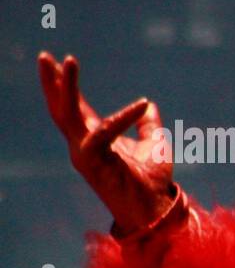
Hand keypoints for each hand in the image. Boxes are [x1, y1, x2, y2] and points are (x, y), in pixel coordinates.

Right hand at [38, 52, 174, 234]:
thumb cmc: (152, 183)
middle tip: (45, 55)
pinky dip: (123, 118)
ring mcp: (85, 155)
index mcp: (96, 140)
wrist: (156, 212)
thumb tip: (149, 106)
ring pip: (67, 115)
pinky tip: (141, 105)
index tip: (64, 60)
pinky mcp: (94, 164)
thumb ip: (148, 126)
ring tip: (68, 61)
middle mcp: (84, 146)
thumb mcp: (154, 146)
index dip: (68, 85)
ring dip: (67, 87)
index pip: (76, 109)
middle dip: (52, 82)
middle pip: (61, 109)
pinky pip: (105, 133)